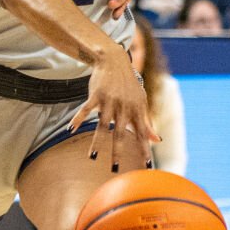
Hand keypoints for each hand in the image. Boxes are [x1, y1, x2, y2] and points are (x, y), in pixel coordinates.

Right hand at [71, 47, 158, 171]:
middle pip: (120, 133)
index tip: (147, 166)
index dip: (145, 149)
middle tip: (115, 168)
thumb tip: (157, 140)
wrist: (114, 60)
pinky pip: (85, 109)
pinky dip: (78, 119)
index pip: (142, 133)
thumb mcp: (141, 102)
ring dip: (97, 142)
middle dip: (118, 151)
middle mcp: (124, 106)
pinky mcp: (96, 94)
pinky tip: (72, 129)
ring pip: (102, 125)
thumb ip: (147, 123)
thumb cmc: (129, 85)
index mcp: (137, 110)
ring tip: (93, 157)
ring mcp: (109, 100)